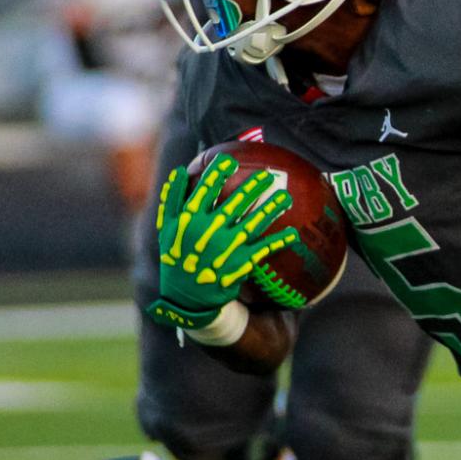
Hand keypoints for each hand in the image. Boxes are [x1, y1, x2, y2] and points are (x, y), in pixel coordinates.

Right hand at [144, 156, 295, 331]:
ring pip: (253, 223)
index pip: (204, 191)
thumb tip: (179, 172)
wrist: (187, 299)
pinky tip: (294, 234)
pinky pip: (262, 250)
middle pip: (234, 204)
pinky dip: (278, 242)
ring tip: (286, 195)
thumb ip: (172, 201)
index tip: (229, 160)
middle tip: (267, 174)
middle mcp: (208, 232)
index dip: (217, 174)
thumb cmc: (177, 259)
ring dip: (271, 208)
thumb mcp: (166, 230)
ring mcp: (225, 248)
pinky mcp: (239, 264)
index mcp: (188, 221)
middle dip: (253, 187)